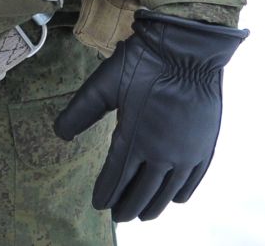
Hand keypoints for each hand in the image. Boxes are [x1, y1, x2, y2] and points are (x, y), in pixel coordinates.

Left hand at [54, 10, 248, 222]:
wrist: (188, 49)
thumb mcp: (104, 84)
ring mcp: (186, 154)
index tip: (98, 204)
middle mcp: (162, 155)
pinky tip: (172, 198)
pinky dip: (179, 194)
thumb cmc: (144, 63)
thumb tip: (59, 134)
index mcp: (134, 140)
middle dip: (127, 207)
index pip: (115, 180)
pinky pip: (192, 183)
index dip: (106, 194)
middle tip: (117, 215)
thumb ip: (80, 111)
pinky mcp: (205, 147)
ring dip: (152, 207)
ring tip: (142, 214)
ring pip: (166, 195)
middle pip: (141, 194)